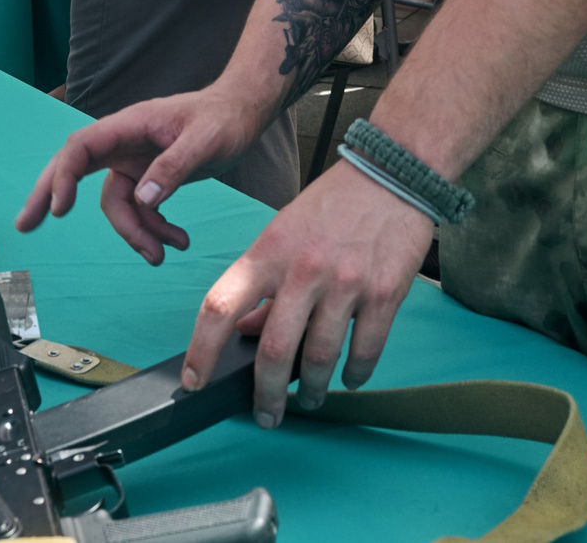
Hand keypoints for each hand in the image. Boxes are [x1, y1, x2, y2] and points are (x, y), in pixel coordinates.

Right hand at [15, 90, 261, 262]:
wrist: (242, 113)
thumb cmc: (224, 117)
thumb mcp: (206, 140)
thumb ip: (175, 166)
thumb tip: (145, 199)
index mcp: (130, 125)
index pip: (82, 147)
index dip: (63, 176)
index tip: (60, 209)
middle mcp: (124, 143)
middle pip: (76, 169)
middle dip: (51, 197)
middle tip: (25, 224)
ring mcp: (134, 161)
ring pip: (115, 204)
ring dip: (134, 234)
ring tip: (162, 254)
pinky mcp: (148, 177)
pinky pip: (138, 210)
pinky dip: (153, 230)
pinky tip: (176, 241)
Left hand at [182, 163, 432, 425]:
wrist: (393, 172)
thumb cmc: (334, 203)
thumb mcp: (284, 233)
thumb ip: (265, 283)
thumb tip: (248, 331)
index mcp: (269, 251)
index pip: (220, 306)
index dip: (201, 351)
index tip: (194, 382)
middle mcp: (304, 269)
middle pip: (274, 350)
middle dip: (267, 395)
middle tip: (267, 415)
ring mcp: (346, 282)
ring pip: (321, 358)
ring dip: (314, 390)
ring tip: (312, 398)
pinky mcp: (385, 292)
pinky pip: (366, 350)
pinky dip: (355, 374)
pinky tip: (349, 377)